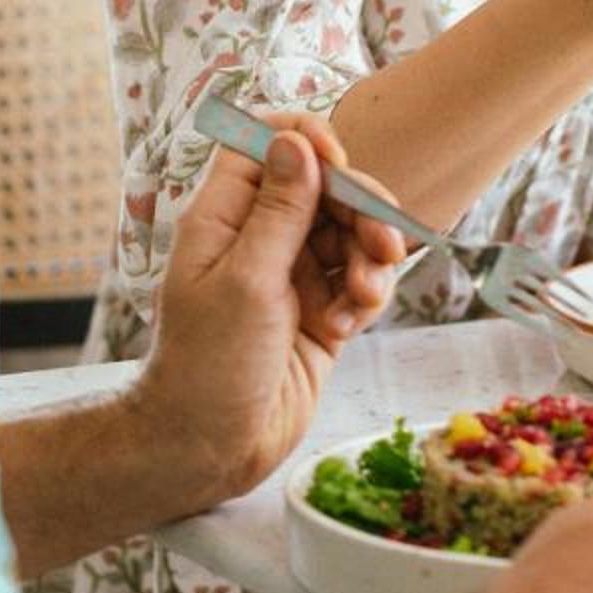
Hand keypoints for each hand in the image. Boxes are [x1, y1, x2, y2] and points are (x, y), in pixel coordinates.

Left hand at [136, 111, 404, 506]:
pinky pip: (358, 281)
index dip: (308, 142)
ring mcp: (291, 275)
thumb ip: (279, 210)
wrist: (210, 450)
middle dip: (360, 210)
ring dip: (368, 258)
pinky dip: (365, 296)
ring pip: (349, 235)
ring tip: (363, 296)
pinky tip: (348, 326)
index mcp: (224, 217)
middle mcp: (258, 238)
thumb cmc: (208, 367)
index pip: (266, 144)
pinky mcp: (319, 313)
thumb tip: (295, 141)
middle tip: (384, 244)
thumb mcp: (246, 281)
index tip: (339, 165)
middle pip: (324, 187)